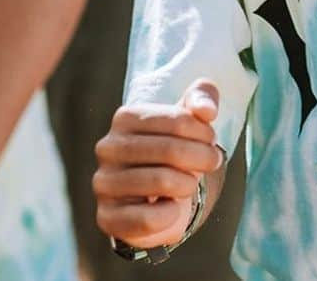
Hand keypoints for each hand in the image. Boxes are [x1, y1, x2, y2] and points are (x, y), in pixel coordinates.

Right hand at [94, 80, 223, 250]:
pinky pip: (148, 219)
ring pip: (161, 182)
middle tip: (213, 162)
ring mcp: (104, 184)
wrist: (158, 194)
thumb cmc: (176, 147)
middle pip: (171, 150)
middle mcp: (108, 148)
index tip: (212, 140)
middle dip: (202, 158)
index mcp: (125, 117)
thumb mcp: (193, 116)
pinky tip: (171, 207)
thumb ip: (203, 98)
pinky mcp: (107, 217)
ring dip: (188, 184)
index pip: (179, 120)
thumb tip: (207, 110)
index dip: (204, 132)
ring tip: (189, 183)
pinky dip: (170, 214)